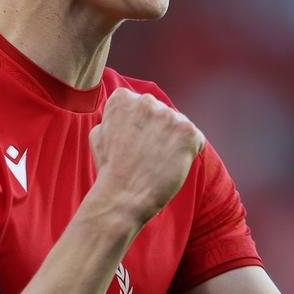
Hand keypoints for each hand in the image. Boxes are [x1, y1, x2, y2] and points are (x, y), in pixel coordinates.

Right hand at [88, 88, 205, 226]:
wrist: (123, 195)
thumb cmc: (110, 169)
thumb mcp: (98, 133)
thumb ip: (115, 117)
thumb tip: (128, 111)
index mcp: (123, 98)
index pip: (140, 106)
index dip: (139, 127)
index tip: (132, 143)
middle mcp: (147, 101)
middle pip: (161, 113)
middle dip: (158, 131)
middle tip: (146, 155)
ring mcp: (169, 115)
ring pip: (179, 126)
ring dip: (173, 142)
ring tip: (158, 162)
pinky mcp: (187, 131)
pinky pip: (195, 139)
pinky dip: (188, 153)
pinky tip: (171, 164)